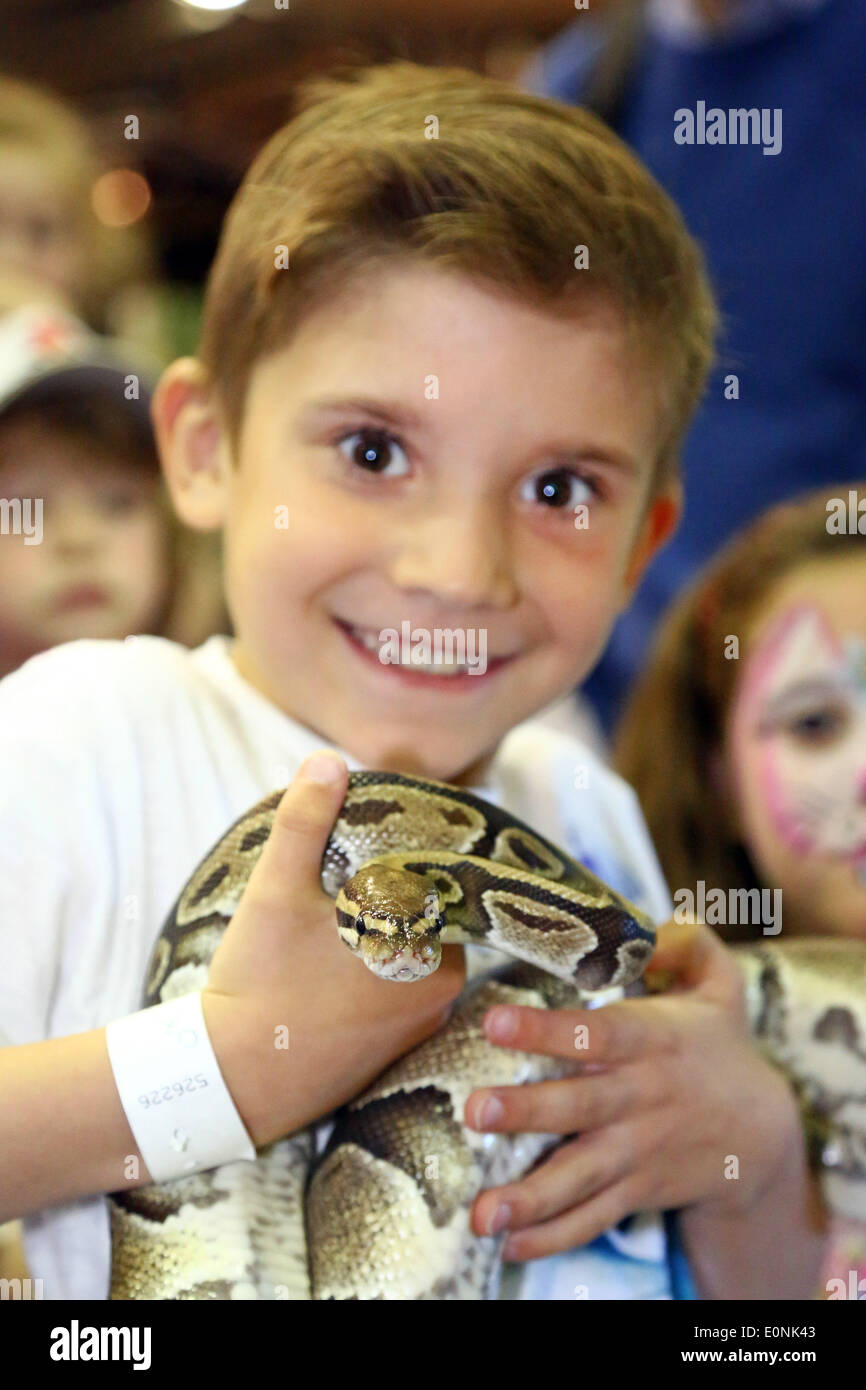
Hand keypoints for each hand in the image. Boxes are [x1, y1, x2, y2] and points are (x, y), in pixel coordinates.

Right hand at [201, 751, 465, 1146]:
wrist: (233, 1083)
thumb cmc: (261, 984)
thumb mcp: (277, 892)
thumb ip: (305, 822)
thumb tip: (328, 761)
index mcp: (430, 948)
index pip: (433, 880)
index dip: (400, 855)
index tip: (364, 843)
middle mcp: (441, 990)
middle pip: (421, 916)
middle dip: (386, 894)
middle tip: (339, 876)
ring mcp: (420, 1024)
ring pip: (406, 952)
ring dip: (377, 932)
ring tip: (331, 914)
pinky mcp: (393, 1049)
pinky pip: (393, 991)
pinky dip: (368, 971)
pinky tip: (329, 962)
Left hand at [464, 918, 799, 1259]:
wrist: (763, 1132)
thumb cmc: (717, 1044)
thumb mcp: (718, 983)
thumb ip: (687, 943)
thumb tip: (654, 923)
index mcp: (650, 1041)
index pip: (597, 1033)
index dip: (548, 1028)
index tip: (496, 1020)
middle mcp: (639, 1098)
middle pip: (578, 1106)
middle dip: (526, 1110)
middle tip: (476, 1110)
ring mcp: (636, 1150)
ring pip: (579, 1176)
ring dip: (529, 1196)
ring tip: (482, 1211)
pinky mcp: (636, 1190)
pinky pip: (591, 1218)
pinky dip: (552, 1236)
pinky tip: (509, 1245)